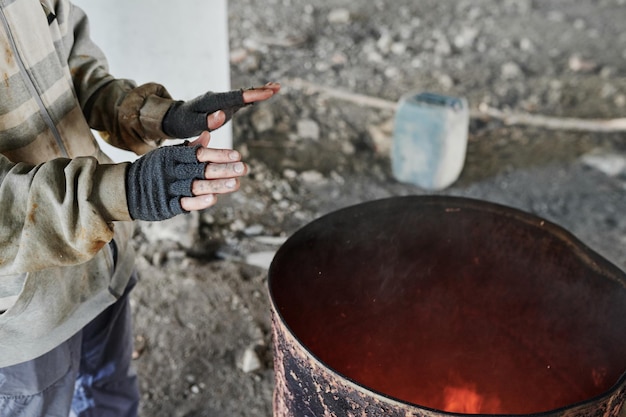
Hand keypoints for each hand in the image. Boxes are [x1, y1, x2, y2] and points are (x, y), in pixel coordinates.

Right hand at [125, 130, 247, 220]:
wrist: (125, 188)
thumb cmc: (154, 169)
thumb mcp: (168, 154)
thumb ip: (189, 147)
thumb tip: (208, 134)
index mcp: (174, 156)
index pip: (199, 153)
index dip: (219, 154)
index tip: (238, 154)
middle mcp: (172, 171)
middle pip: (201, 169)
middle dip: (224, 169)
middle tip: (244, 168)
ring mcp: (169, 188)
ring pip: (195, 186)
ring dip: (216, 186)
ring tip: (236, 184)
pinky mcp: (166, 205)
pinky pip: (183, 203)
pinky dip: (198, 202)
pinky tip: (213, 199)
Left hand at [162, 82, 280, 137]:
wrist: (176, 118)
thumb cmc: (183, 122)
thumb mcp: (192, 124)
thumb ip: (207, 121)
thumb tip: (222, 114)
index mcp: (212, 100)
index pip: (235, 97)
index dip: (251, 95)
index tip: (266, 92)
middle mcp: (219, 98)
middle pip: (242, 93)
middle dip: (259, 90)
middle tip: (277, 87)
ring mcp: (223, 101)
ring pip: (243, 95)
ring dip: (259, 91)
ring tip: (276, 88)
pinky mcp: (225, 106)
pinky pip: (241, 101)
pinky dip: (253, 97)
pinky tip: (263, 95)